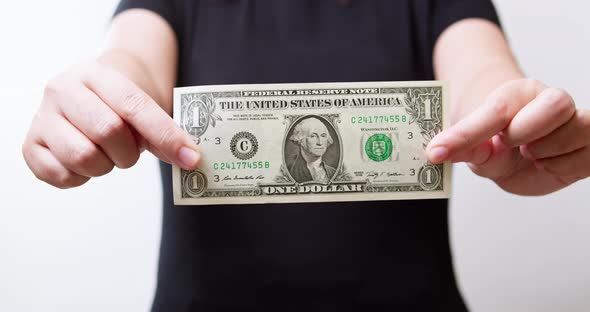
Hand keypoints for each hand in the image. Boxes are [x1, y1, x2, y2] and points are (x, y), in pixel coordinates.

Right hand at [22, 61, 199, 188]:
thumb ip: (164, 134)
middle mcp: (63, 89)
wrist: (87, 95)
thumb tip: (190, 160)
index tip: (191, 158)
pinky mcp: (30, 145)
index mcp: (96, 74)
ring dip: (105, 166)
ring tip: (106, 154)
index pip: (134, 105)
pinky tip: (85, 163)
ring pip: (83, 157)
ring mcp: (42, 116)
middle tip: (129, 151)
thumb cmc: (120, 105)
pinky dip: (82, 178)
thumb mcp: (143, 109)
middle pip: (108, 131)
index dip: (166, 135)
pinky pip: (63, 176)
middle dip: (129, 152)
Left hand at [426, 79, 588, 194]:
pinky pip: (588, 156)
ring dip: (548, 155)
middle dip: (528, 133)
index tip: (436, 151)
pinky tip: (549, 163)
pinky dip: (564, 167)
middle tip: (515, 146)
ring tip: (531, 155)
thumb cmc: (498, 145)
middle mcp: (549, 99)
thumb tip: (438, 152)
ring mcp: (575, 118)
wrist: (522, 155)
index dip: (467, 134)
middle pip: (554, 106)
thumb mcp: (477, 151)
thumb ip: (464, 149)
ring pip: (576, 132)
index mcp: (515, 94)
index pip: (495, 111)